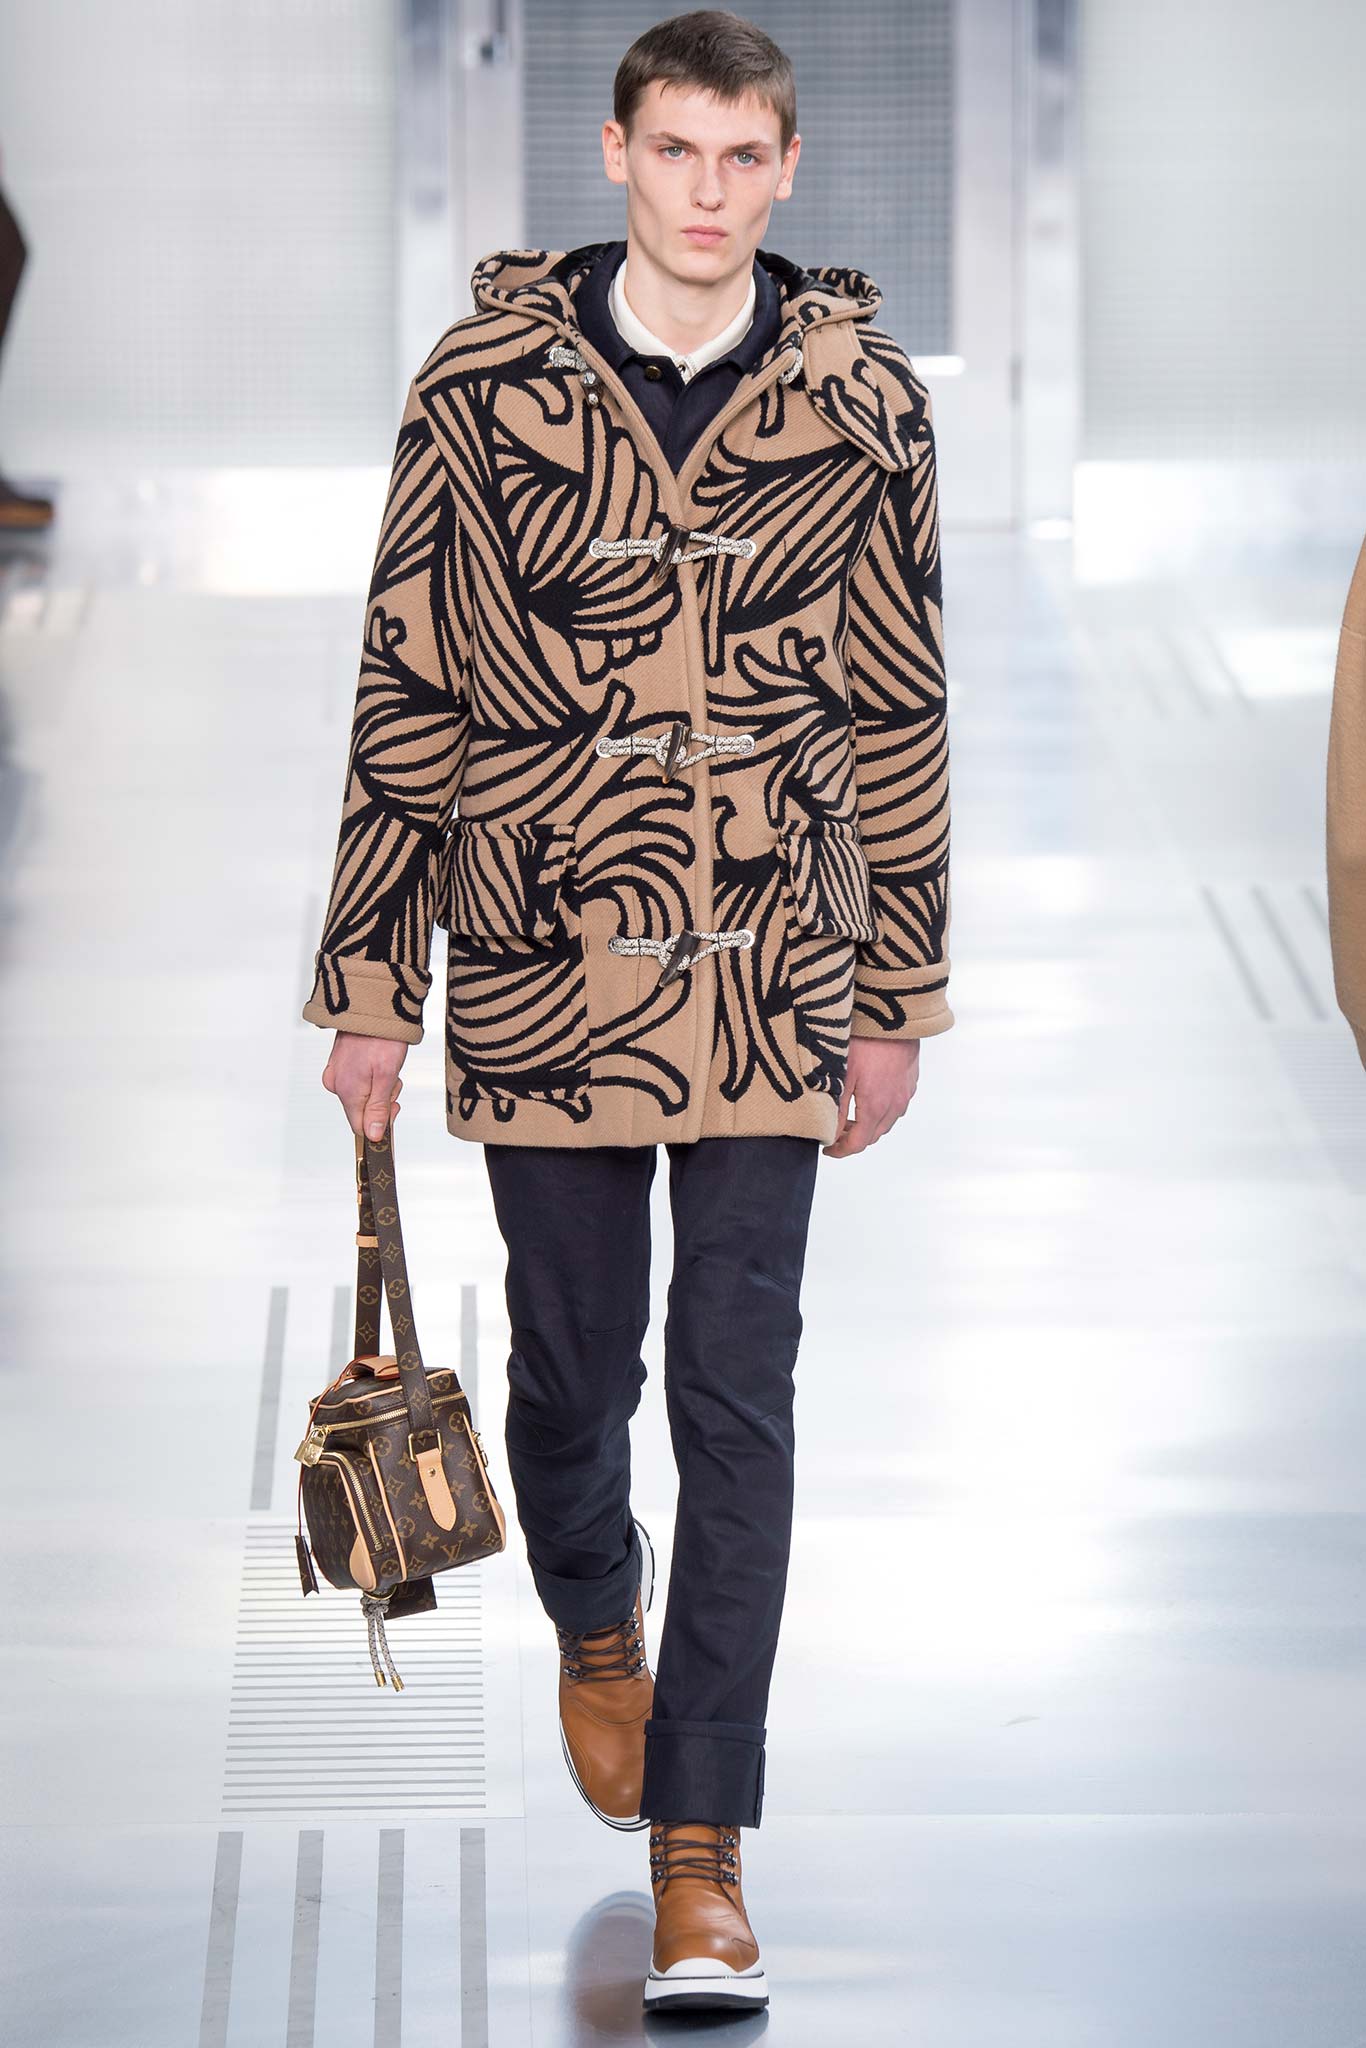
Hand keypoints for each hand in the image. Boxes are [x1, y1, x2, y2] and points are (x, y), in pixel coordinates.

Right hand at [320, 1031, 408, 1139]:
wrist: (372, 1004)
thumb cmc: (381, 1036)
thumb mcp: (386, 1076)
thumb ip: (377, 1108)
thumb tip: (372, 1136)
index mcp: (346, 1091)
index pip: (360, 1127)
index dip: (381, 1124)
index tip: (396, 1108)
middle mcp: (336, 1084)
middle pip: (363, 1110)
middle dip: (383, 1100)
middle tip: (393, 1078)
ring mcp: (337, 1072)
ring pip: (364, 1094)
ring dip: (381, 1086)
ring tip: (387, 1064)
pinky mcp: (340, 1063)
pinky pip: (359, 1080)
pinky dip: (373, 1075)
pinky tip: (379, 1060)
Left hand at [822, 1034, 919, 1157]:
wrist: (894, 1015)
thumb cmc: (867, 1040)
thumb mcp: (842, 1075)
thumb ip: (835, 1108)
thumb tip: (829, 1132)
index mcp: (875, 1107)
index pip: (858, 1143)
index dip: (841, 1150)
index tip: (828, 1148)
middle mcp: (894, 1104)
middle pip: (873, 1135)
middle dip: (853, 1138)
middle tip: (835, 1130)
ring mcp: (905, 1093)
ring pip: (886, 1121)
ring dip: (869, 1124)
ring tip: (850, 1114)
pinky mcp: (910, 1081)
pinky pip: (896, 1104)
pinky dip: (882, 1109)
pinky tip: (869, 1096)